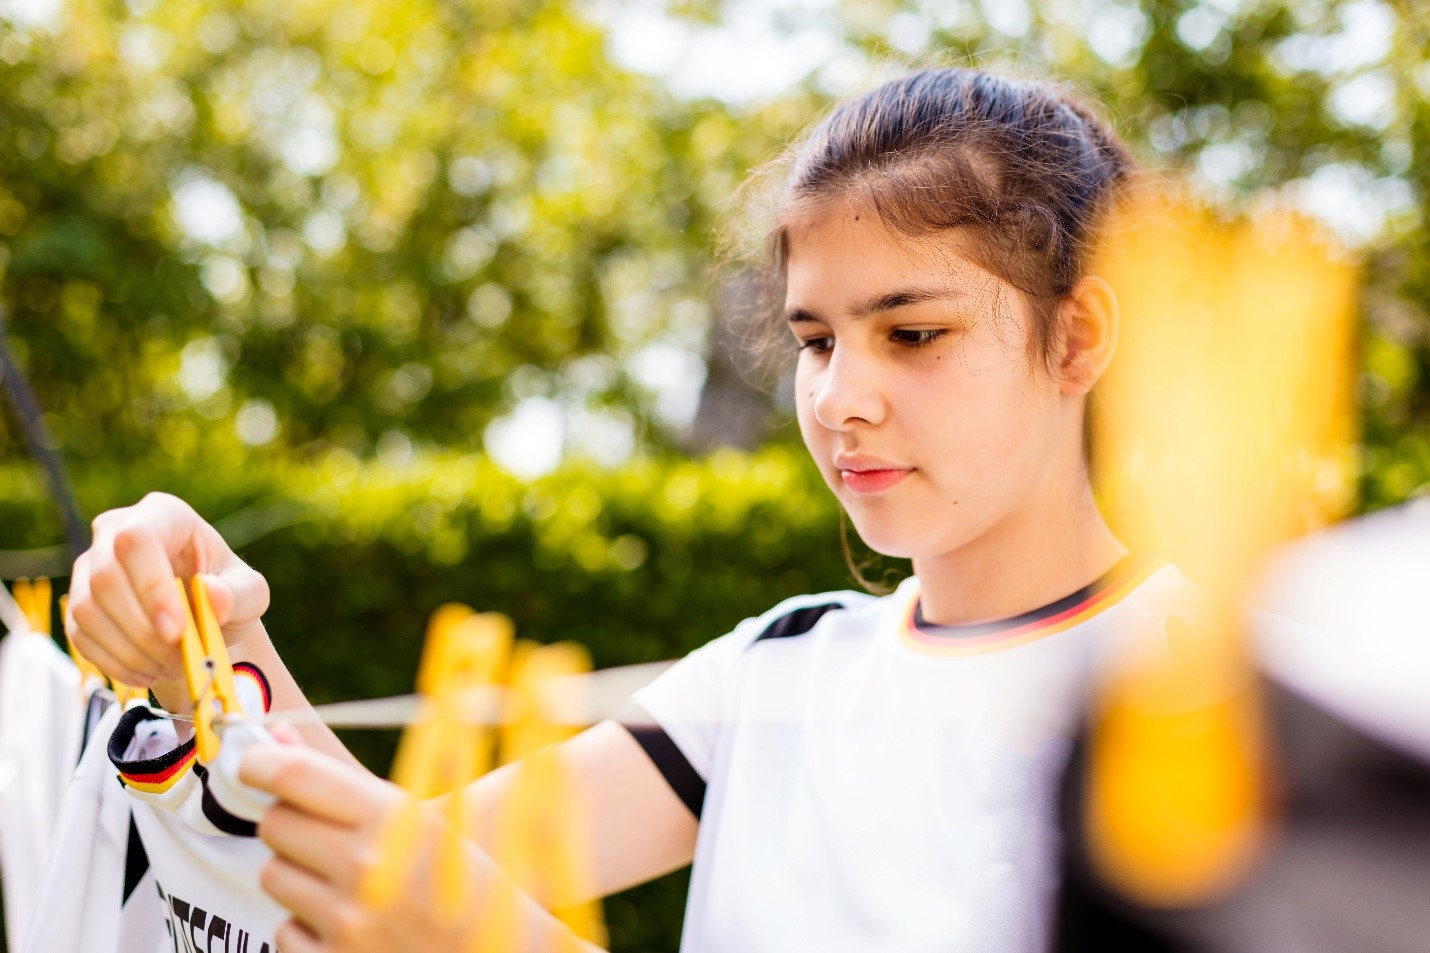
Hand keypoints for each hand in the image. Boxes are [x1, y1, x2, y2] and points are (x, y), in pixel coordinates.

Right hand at [65, 491, 269, 686]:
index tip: (176, 630)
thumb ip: (240, 594)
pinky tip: (148, 672)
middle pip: (106, 578)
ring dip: (130, 649)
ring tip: (170, 666)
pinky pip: (80, 635)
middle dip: (143, 629)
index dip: (151, 587)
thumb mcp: (250, 593)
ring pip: (87, 610)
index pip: (137, 540)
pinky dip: (115, 662)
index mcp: (163, 514)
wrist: (205, 615)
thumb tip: (212, 595)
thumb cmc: (228, 593)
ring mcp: (90, 567)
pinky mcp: (78, 602)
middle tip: (179, 658)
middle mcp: (115, 531)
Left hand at [242, 739, 487, 952]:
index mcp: (397, 820)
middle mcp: (367, 869)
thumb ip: (348, 785)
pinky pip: (284, 932)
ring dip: (298, 875)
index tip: (252, 761)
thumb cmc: (470, 884)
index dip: (261, 763)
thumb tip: (278, 742)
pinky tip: (349, 925)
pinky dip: (307, 928)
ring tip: (345, 883)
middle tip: (325, 832)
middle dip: (292, 822)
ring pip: (274, 876)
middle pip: (276, 824)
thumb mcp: (426, 822)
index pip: (297, 777)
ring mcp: (347, 924)